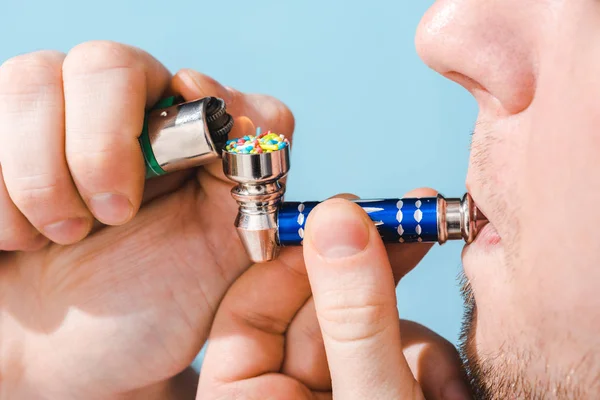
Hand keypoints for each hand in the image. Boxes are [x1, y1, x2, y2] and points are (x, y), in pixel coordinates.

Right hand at [0, 41, 293, 398]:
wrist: (73, 350)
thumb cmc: (151, 306)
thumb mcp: (221, 259)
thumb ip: (254, 189)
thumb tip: (260, 122)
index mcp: (192, 139)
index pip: (210, 87)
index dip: (202, 105)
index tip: (191, 161)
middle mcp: (130, 113)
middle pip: (110, 61)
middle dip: (101, 144)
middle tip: (111, 216)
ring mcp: (60, 115)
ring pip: (36, 77)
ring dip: (41, 171)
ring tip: (59, 237)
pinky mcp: (3, 131)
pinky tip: (20, 236)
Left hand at [198, 190, 471, 398]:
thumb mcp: (369, 397)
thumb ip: (353, 315)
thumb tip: (339, 219)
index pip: (251, 307)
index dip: (298, 257)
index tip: (344, 216)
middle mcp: (282, 392)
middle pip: (316, 310)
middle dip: (369, 278)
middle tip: (411, 224)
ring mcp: (329, 392)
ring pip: (360, 328)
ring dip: (410, 340)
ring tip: (440, 377)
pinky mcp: (374, 393)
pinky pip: (391, 354)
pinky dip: (427, 365)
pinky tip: (447, 392)